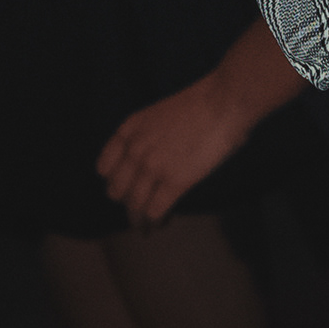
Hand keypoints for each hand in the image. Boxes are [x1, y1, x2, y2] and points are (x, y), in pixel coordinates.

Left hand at [96, 73, 265, 227]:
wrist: (224, 100)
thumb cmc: (202, 103)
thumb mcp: (159, 114)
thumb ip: (147, 137)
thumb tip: (152, 160)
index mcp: (129, 129)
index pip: (104, 168)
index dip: (115, 181)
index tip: (125, 189)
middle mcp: (134, 150)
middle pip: (116, 191)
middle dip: (126, 203)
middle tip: (139, 209)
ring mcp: (152, 167)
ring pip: (134, 206)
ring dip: (140, 220)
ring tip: (148, 227)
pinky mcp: (174, 182)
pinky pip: (155, 212)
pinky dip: (157, 221)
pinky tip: (164, 222)